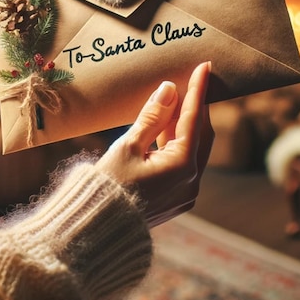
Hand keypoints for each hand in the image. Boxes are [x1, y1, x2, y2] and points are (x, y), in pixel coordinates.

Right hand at [95, 62, 213, 226]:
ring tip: (174, 100)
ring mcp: (186, 192)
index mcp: (182, 166)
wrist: (95, 232)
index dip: (198, 90)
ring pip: (193, 148)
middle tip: (193, 80)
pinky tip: (165, 127)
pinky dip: (177, 142)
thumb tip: (170, 88)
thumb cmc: (108, 187)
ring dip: (184, 124)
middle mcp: (192, 181)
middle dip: (196, 106)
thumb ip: (152, 116)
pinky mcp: (177, 198)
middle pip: (201, 133)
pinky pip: (185, 162)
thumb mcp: (128, 146)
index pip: (194, 118)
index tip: (205, 67)